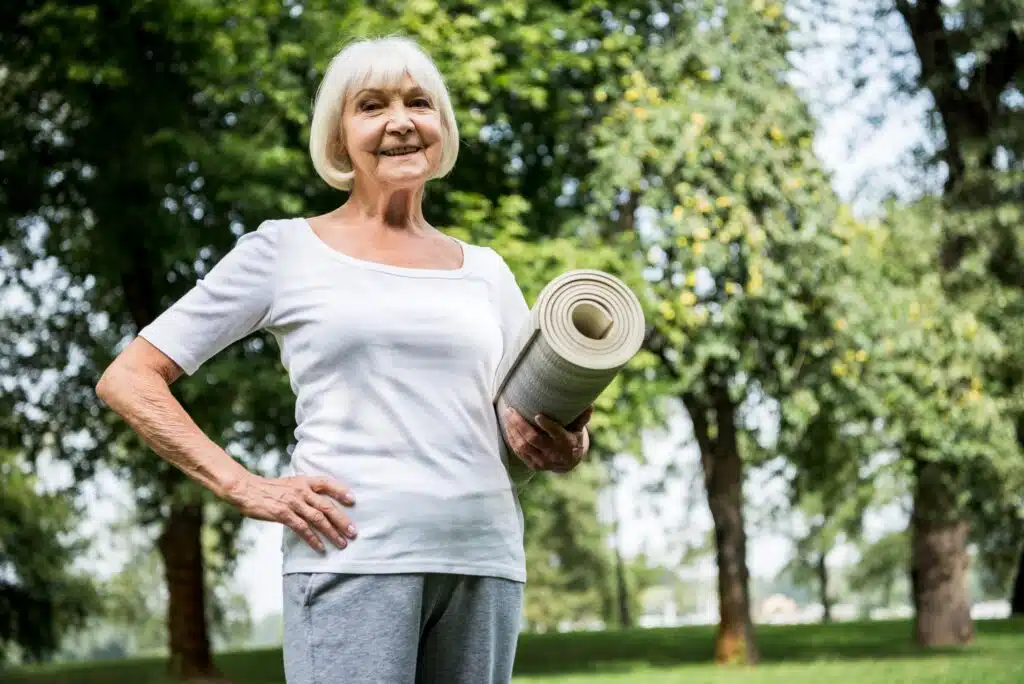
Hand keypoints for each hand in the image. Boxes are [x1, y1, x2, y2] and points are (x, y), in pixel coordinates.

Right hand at [224, 473, 356, 553]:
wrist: (246, 489)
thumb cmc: (269, 489)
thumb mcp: (290, 483)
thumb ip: (305, 490)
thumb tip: (320, 502)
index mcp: (304, 481)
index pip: (327, 483)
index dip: (341, 491)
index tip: (353, 501)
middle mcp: (301, 490)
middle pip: (327, 506)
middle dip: (342, 520)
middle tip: (353, 532)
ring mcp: (292, 502)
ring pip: (318, 519)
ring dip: (332, 533)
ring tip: (342, 543)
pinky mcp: (283, 514)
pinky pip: (302, 528)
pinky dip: (313, 539)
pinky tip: (320, 548)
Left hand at [504, 406, 591, 473]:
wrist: (568, 462)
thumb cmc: (572, 438)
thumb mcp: (579, 429)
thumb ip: (582, 417)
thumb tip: (590, 403)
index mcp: (565, 443)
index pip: (556, 434)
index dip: (547, 425)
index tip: (538, 415)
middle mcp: (553, 453)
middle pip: (533, 438)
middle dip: (520, 424)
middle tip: (511, 410)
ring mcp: (542, 461)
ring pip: (523, 445)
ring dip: (512, 430)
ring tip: (507, 415)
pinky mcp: (533, 464)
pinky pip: (519, 451)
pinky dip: (512, 438)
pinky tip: (508, 427)